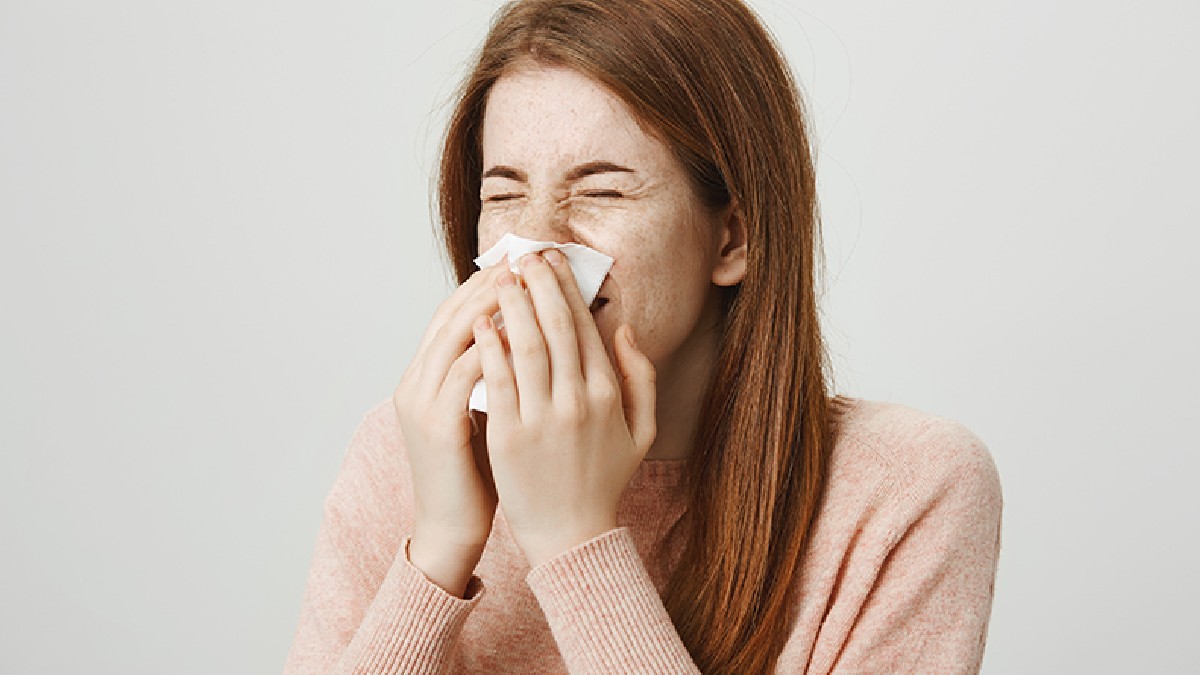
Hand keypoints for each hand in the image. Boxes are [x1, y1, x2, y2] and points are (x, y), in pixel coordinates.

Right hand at [392, 261, 505, 593]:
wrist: (452, 529)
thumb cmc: (476, 473)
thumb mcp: (483, 412)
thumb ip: (496, 374)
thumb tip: (530, 335)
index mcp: (425, 377)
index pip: (453, 315)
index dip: (485, 286)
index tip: (523, 265)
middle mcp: (416, 382)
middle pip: (451, 315)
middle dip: (490, 284)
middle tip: (526, 259)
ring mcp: (422, 402)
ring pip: (456, 335)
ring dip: (492, 305)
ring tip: (526, 282)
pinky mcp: (437, 425)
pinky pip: (466, 372)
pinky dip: (495, 347)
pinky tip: (525, 332)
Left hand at [472, 248, 656, 567]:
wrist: (572, 534)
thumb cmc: (603, 481)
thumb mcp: (641, 431)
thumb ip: (640, 378)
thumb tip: (625, 330)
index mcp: (607, 395)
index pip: (585, 327)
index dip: (566, 289)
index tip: (552, 261)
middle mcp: (577, 400)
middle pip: (556, 327)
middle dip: (540, 284)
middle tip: (525, 255)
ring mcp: (542, 417)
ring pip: (526, 346)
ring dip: (513, 305)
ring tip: (502, 277)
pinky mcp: (510, 436)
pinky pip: (498, 380)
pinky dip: (489, 347)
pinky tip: (480, 322)